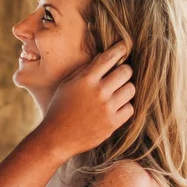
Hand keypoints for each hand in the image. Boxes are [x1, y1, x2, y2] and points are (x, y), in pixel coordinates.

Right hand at [38, 41, 134, 157]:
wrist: (56, 138)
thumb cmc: (60, 109)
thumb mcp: (67, 85)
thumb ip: (84, 70)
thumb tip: (104, 57)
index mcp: (86, 80)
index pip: (109, 58)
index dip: (120, 49)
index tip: (124, 47)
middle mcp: (98, 92)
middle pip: (126, 71)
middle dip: (124, 71)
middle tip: (119, 75)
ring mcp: (107, 108)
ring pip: (131, 89)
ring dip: (126, 88)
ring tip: (117, 93)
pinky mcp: (112, 124)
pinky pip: (130, 108)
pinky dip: (124, 107)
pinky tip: (115, 108)